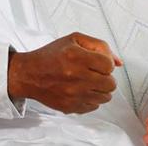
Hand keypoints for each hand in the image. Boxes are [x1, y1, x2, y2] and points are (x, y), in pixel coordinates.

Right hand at [7, 32, 121, 113]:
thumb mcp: (74, 40)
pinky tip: (81, 90)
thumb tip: (119, 62)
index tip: (97, 63)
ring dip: (100, 89)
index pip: (109, 65)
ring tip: (88, 81)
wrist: (28, 74)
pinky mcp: (71, 107)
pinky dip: (91, 99)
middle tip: (93, 72)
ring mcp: (73, 94)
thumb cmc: (50, 56)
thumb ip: (99, 46)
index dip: (105, 63)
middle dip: (105, 77)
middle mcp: (75, 76)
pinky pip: (94, 106)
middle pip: (110, 83)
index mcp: (76, 57)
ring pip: (105, 97)